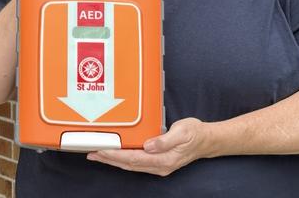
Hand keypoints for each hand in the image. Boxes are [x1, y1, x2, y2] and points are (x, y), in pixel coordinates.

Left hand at [86, 118, 210, 176]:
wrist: (207, 140)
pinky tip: (114, 155)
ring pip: (130, 165)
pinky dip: (122, 159)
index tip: (102, 150)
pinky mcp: (157, 162)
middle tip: (92, 153)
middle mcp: (159, 165)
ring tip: (97, 155)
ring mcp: (158, 166)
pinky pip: (136, 162)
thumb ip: (165, 140)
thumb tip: (148, 146)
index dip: (117, 154)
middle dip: (109, 159)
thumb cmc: (195, 133)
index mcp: (164, 159)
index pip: (135, 158)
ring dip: (113, 160)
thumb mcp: (182, 132)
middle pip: (129, 164)